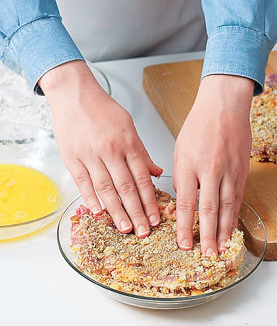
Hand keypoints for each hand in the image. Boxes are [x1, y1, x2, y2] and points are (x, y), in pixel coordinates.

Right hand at [39, 61, 162, 236]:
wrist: (75, 95)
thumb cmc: (103, 110)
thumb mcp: (129, 126)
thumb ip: (142, 152)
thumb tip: (156, 173)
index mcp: (128, 142)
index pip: (142, 178)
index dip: (150, 200)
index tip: (155, 218)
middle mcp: (110, 150)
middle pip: (126, 187)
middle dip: (136, 212)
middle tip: (143, 231)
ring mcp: (90, 155)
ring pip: (106, 188)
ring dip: (116, 211)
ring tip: (125, 228)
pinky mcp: (72, 158)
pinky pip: (83, 182)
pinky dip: (91, 199)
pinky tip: (99, 213)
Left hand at [174, 75, 252, 254]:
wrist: (223, 108)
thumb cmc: (198, 126)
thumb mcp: (179, 150)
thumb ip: (181, 176)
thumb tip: (183, 197)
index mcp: (189, 166)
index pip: (186, 203)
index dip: (185, 227)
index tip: (183, 243)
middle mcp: (210, 171)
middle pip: (208, 210)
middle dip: (206, 235)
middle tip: (205, 255)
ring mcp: (228, 172)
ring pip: (226, 207)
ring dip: (222, 230)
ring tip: (220, 248)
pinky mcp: (241, 171)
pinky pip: (237, 198)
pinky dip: (234, 215)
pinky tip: (231, 227)